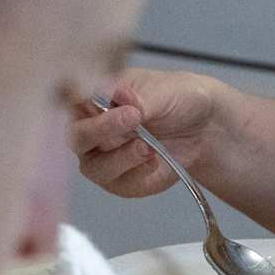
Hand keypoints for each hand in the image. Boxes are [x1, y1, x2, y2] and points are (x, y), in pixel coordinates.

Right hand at [69, 69, 227, 197]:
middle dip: (101, 130)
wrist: (203, 125)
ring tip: (148, 146)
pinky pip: (119, 184)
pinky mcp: (120, 180)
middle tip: (132, 119)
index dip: (80, 99)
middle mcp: (91, 128)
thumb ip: (140, 97)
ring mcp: (103, 157)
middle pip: (76, 136)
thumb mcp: (164, 90)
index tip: (106, 99)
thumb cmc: (177, 98)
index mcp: (94, 97)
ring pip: (94, 167)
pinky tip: (155, 160)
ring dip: (122, 157)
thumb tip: (121, 97)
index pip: (71, 98)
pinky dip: (138, 173)